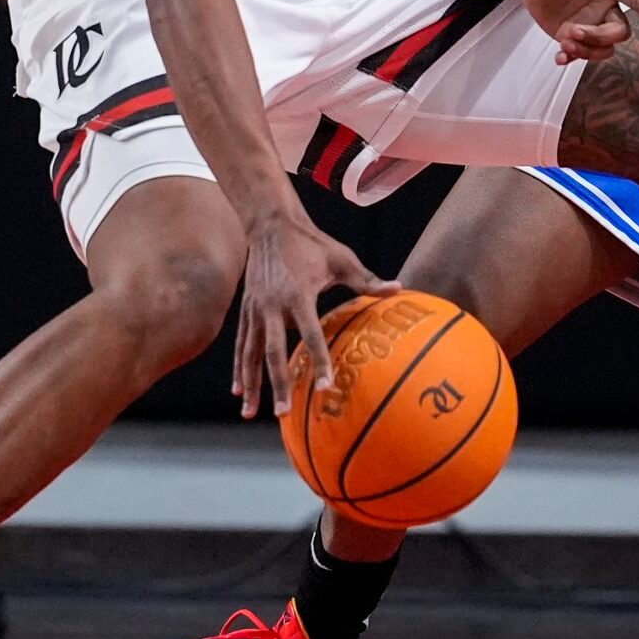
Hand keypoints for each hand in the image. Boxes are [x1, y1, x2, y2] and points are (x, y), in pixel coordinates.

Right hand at [233, 210, 393, 418]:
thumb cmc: (312, 244)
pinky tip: (239, 391)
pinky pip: (242, 343)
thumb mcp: (342, 259)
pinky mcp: (247, 309)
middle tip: (282, 413)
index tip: (325, 387)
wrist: (272, 225)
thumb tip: (399, 287)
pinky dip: (240, 367)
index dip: (320, 362)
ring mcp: (256, 309)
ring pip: (252, 353)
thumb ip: (367, 280)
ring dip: (251, 383)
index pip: (311, 335)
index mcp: (298, 294)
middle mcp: (272, 305)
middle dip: (277, 384)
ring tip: (249, 413)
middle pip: (273, 352)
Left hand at [520, 0, 638, 64]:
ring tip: (564, 44)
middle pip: (619, 31)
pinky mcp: (571, 35)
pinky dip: (572, 59)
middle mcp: (605, 7)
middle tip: (574, 31)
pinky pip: (580, 53)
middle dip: (600, 36)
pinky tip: (560, 58)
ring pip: (603, 47)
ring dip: (587, 51)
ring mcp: (590, 24)